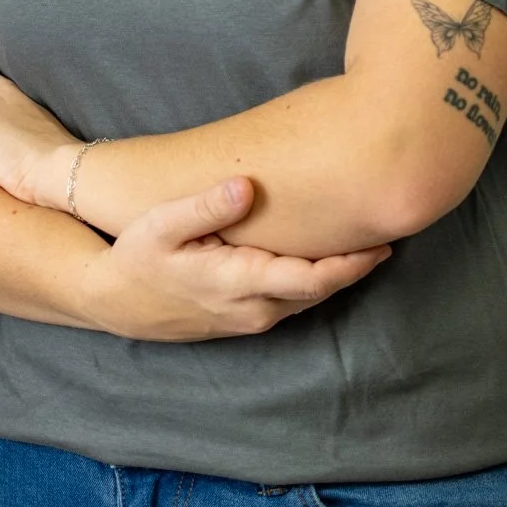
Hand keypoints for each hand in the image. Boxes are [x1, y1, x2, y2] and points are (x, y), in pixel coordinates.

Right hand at [88, 175, 395, 342]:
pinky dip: (317, 283)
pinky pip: (292, 302)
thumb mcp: (162, 225)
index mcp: (237, 283)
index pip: (309, 279)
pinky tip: (331, 261)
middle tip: (392, 233)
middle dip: (356, 268)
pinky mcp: (245, 320)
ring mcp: (249, 320)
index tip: (382, 244)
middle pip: (319, 292)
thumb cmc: (137, 256)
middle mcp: (251, 310)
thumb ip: (205, 206)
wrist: (114, 302)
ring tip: (372, 244)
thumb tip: (246, 186)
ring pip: (308, 300)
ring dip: (339, 276)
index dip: (350, 265)